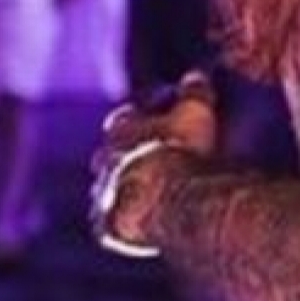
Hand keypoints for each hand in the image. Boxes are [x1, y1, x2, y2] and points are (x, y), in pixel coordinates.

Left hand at [88, 72, 219, 252]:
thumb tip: (196, 75)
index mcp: (121, 129)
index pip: (125, 119)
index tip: (153, 123)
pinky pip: (110, 223)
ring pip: (108, 188)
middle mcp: (104, 160)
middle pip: (110, 154)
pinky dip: (122, 222)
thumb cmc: (180, 152)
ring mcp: (103, 193)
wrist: (163, 200)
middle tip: (148, 161)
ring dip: (123, 190)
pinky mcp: (105, 225)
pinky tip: (139, 225)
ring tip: (145, 196)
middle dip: (125, 156)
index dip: (140, 121)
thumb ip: (194, 93)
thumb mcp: (195, 113)